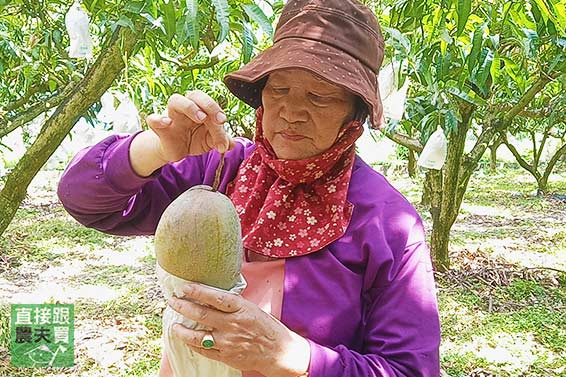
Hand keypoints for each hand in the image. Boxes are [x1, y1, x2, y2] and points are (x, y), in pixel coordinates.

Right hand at [146, 91, 235, 162]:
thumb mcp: (211, 141)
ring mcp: (172, 116)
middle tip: (218, 120)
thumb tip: (233, 144)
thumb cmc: (195, 140)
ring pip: (175, 100)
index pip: (209, 104)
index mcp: (200, 108)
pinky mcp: (160, 128)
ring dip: (190, 106)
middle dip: (209, 105)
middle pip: (195, 95)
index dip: (217, 109)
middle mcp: (186, 108)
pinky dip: (158, 119)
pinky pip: (153, 119)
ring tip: (201, 118)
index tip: (223, 121)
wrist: (177, 151)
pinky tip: (167, 122)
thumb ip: (222, 140)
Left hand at [167, 283, 309, 376]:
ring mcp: (228, 342)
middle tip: (173, 301)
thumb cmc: (266, 326)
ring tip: (174, 325)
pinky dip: (193, 345)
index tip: (185, 287)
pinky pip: (204, 350)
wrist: (278, 351)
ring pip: (198, 336)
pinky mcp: (226, 356)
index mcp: (241, 309)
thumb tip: (212, 294)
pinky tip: (187, 340)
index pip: (215, 297)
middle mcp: (233, 324)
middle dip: (183, 307)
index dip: (198, 291)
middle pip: (202, 315)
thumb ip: (233, 303)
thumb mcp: (252, 308)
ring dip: (183, 330)